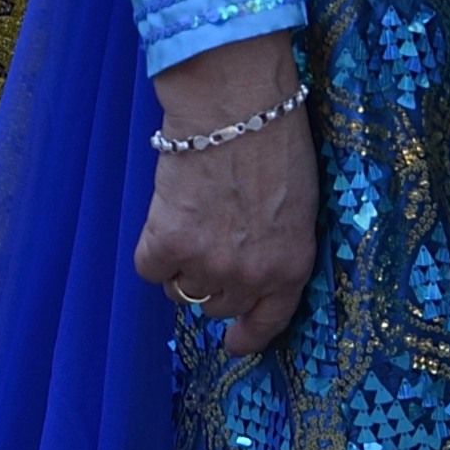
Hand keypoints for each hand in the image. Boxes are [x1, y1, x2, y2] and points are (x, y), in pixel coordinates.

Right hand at [135, 35, 316, 350]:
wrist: (236, 106)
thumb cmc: (276, 137)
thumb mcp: (299, 203)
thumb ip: (277, 242)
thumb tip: (250, 258)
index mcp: (291, 265)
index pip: (269, 320)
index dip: (248, 335)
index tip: (233, 343)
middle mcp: (251, 276)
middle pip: (217, 305)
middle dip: (212, 281)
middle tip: (207, 242)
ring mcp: (209, 264)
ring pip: (181, 290)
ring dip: (181, 263)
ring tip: (188, 217)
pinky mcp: (169, 244)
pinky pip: (150, 269)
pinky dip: (152, 249)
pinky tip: (164, 216)